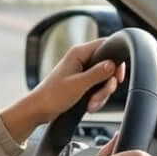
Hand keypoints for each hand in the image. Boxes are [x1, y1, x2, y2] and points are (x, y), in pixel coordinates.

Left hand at [0, 39, 125, 143]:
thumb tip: (113, 65)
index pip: (107, 45)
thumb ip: (97, 74)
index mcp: (79, 53)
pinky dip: (96, 99)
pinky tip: (89, 106)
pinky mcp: (82, 83)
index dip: (117, 60)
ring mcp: (82, 72)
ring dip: (101, 95)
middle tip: (98, 96)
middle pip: (108, 67)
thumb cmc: (52, 96)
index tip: (118, 76)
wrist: (39, 110)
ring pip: (104, 81)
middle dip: (107, 85)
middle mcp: (82, 60)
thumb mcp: (78, 84)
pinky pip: (98, 89)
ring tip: (91, 104)